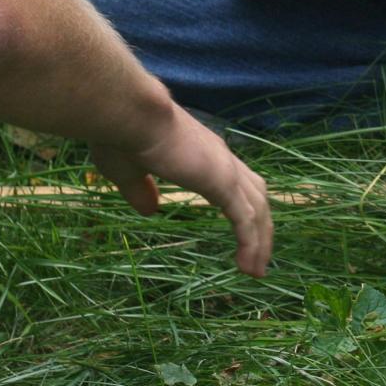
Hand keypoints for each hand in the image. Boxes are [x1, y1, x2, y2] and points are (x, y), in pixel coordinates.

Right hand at [89, 102, 272, 275]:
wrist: (129, 114)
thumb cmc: (123, 136)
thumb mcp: (128, 171)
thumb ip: (141, 191)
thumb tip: (151, 211)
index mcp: (204, 155)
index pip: (237, 183)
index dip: (244, 207)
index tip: (243, 233)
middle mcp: (222, 160)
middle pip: (256, 197)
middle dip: (262, 227)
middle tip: (259, 258)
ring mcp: (225, 170)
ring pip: (256, 211)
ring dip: (260, 242)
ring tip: (257, 271)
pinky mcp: (222, 182)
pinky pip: (244, 219)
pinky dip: (251, 242)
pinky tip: (249, 265)